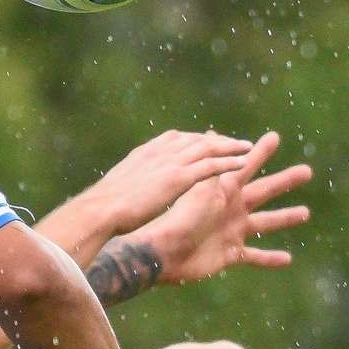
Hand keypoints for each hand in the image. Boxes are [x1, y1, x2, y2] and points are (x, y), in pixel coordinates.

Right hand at [80, 130, 254, 236]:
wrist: (100, 209)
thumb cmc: (104, 205)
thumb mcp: (118, 185)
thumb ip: (131, 180)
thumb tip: (127, 188)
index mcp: (145, 152)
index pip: (175, 138)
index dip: (194, 139)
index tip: (206, 141)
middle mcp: (160, 152)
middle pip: (195, 140)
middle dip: (217, 140)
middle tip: (234, 143)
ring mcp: (170, 163)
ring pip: (207, 148)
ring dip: (229, 146)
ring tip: (247, 147)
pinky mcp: (178, 178)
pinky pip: (210, 166)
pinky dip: (227, 162)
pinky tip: (242, 162)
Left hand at [135, 131, 310, 284]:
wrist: (162, 252)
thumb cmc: (177, 219)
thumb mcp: (198, 189)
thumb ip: (212, 167)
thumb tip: (212, 133)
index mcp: (223, 190)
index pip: (245, 165)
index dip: (260, 152)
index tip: (274, 136)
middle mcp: (231, 209)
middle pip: (265, 191)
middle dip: (285, 180)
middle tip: (307, 170)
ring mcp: (232, 231)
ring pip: (266, 223)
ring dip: (285, 217)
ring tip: (305, 212)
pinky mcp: (230, 255)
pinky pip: (256, 257)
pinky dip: (270, 258)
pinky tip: (288, 259)